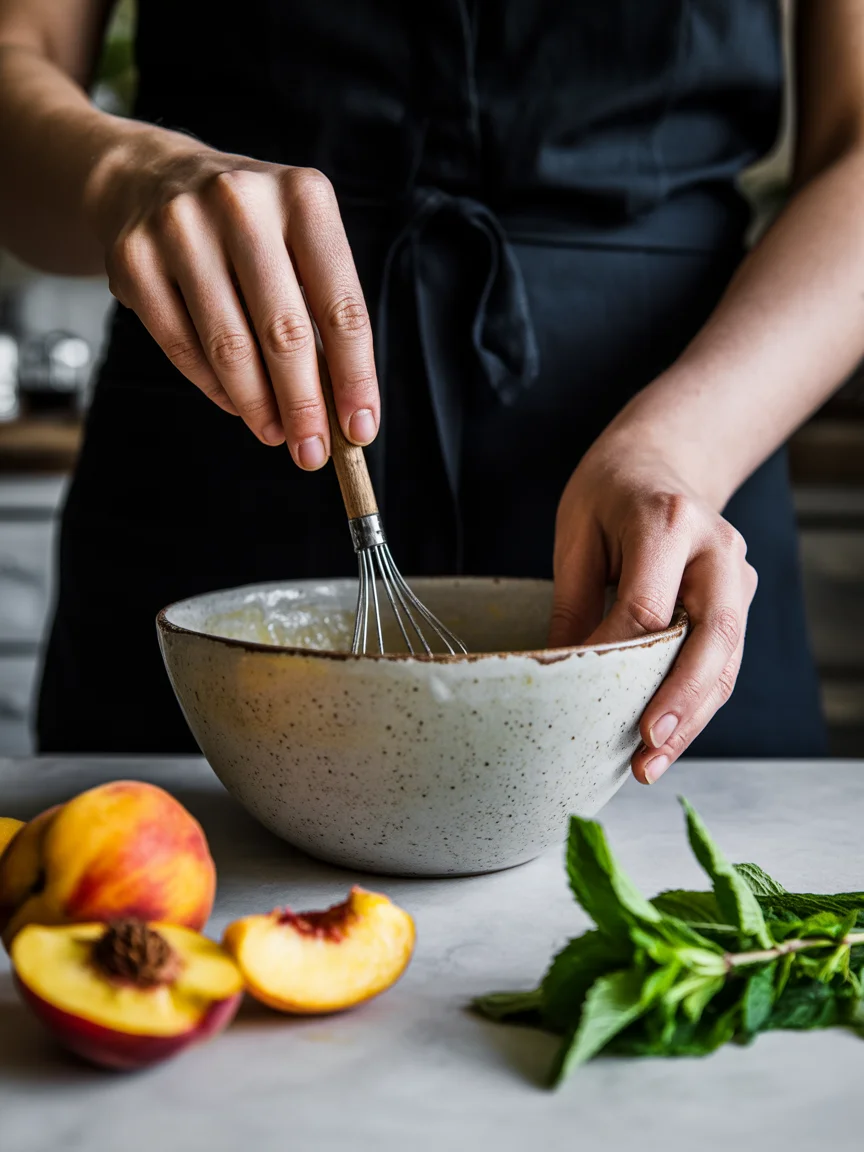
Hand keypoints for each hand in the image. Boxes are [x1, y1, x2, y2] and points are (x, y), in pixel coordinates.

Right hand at [90, 135, 377, 466]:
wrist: (149, 178)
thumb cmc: (249, 228)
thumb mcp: (298, 243)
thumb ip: (321, 315)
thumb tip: (340, 409)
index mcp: (303, 196)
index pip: (341, 306)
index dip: (355, 377)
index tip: (360, 428)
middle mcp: (241, 202)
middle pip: (283, 332)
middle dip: (304, 405)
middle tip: (312, 451)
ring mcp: (179, 227)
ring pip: (228, 346)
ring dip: (257, 406)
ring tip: (275, 435)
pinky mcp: (133, 259)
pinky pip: (181, 346)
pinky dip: (214, 387)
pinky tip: (236, 404)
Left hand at [549, 433, 757, 784]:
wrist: (663, 460)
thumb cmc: (610, 493)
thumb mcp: (576, 532)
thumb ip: (573, 601)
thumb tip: (556, 673)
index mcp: (667, 520)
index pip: (645, 604)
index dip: (615, 657)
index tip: (579, 694)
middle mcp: (715, 548)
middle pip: (709, 635)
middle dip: (679, 699)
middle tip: (646, 749)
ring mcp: (736, 575)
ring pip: (725, 658)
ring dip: (692, 716)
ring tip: (651, 763)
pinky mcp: (738, 599)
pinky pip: (723, 660)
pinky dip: (697, 702)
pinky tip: (667, 739)